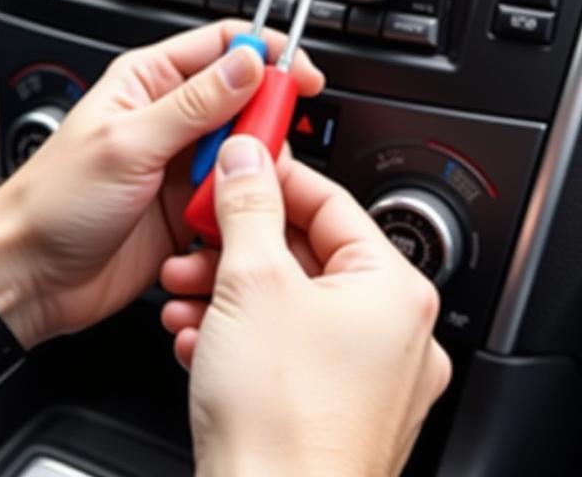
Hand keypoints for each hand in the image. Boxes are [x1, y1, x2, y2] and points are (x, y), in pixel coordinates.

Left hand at [0, 21, 323, 349]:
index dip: (267, 55)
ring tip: (230, 196)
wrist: (30, 276)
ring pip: (245, 155)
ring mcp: (180, 165)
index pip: (223, 47)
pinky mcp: (188, 209)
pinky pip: (234, 200)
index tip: (300, 77)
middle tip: (265, 152)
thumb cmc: (54, 202)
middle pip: (243, 102)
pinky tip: (220, 225)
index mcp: (148, 82)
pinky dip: (238, 211)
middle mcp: (168, 118)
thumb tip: (249, 63)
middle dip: (262, 125)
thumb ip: (195, 104)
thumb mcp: (128, 143)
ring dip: (248, 175)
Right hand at [160, 137, 450, 476]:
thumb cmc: (282, 422)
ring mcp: (369, 382)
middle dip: (239, 245)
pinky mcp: (335, 416)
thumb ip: (249, 206)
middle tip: (201, 235)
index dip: (278, 176)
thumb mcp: (252, 281)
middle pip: (308, 257)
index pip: (333, 202)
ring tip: (185, 293)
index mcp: (393, 291)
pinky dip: (241, 337)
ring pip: (291, 308)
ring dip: (229, 293)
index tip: (240, 164)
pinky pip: (287, 354)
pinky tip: (197, 339)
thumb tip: (248, 159)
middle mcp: (395, 336)